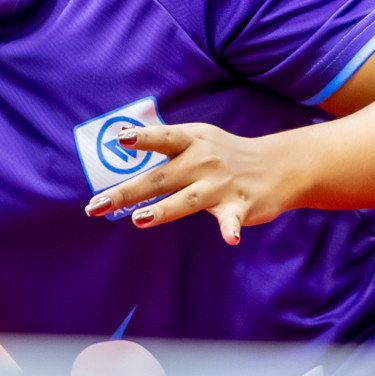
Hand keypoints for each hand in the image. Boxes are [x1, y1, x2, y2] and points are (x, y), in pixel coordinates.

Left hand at [81, 123, 304, 244]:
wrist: (277, 166)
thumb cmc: (224, 152)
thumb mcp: (197, 138)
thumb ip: (164, 141)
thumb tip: (122, 138)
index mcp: (191, 141)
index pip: (163, 137)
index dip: (143, 137)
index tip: (121, 139)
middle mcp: (203, 161)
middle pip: (160, 177)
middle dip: (127, 192)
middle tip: (97, 205)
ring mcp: (221, 184)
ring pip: (187, 200)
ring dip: (163, 210)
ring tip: (138, 219)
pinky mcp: (240, 205)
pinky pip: (232, 219)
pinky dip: (231, 228)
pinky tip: (230, 238)